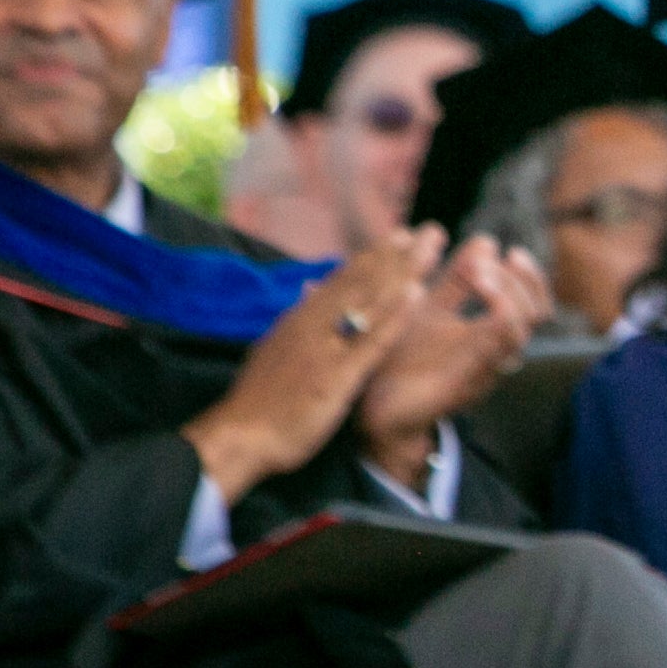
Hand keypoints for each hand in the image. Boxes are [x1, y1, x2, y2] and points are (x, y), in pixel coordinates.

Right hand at [181, 233, 440, 500]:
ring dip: (402, 271)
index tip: (397, 237)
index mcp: (298, 322)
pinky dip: (396, 314)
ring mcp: (327, 348)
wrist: (237, 437)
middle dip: (394, 255)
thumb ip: (294, 327)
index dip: (371, 258)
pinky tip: (417, 294)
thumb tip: (306, 299)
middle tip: (425, 230)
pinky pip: (373, 339)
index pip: (340, 282)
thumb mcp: (273, 353)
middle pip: (360, 282)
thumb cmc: (257, 403)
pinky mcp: (338, 375)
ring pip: (370, 301)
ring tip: (429, 247)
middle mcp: (313, 326)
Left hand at [355, 238, 550, 475]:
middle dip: (521, 280)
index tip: (509, 250)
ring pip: (522, 328)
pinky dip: (496, 316)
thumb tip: (487, 241)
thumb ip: (457, 280)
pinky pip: (497, 349)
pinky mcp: (466, 382)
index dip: (530, 277)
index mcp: (488, 335)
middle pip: (537, 313)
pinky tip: (478, 295)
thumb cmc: (399, 360)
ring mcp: (483, 369)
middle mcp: (494, 353)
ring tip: (479, 274)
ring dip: (507, 294)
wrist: (369, 408)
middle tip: (492, 260)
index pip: (534, 305)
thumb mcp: (428, 309)